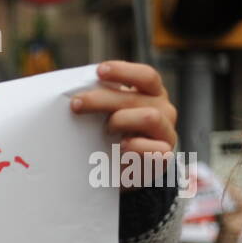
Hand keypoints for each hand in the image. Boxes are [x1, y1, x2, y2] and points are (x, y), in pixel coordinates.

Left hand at [71, 61, 178, 188]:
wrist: (128, 171)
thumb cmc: (116, 136)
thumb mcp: (111, 114)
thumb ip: (103, 100)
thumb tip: (74, 94)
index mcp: (152, 94)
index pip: (145, 76)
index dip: (123, 71)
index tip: (99, 71)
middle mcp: (163, 110)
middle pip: (135, 98)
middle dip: (102, 99)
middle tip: (76, 104)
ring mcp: (166, 133)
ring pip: (149, 117)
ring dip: (121, 121)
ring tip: (106, 130)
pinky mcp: (164, 157)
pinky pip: (155, 149)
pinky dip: (136, 146)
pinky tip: (122, 148)